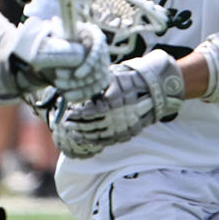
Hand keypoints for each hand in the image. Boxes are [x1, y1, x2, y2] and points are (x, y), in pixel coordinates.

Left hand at [9, 17, 109, 102]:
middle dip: (76, 79)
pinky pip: (93, 89)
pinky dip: (81, 94)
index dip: (89, 65)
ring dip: (77, 89)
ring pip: (94, 82)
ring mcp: (103, 66)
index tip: (77, 75)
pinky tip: (68, 96)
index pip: (98, 52)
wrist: (68, 47)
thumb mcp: (62, 30)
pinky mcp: (100, 78)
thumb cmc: (65, 35)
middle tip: (57, 81)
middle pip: (95, 70)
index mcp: (96, 36)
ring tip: (60, 91)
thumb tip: (54, 22)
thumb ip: (59, 29)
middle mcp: (103, 52)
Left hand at [52, 51, 183, 157]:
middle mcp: (118, 117)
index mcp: (113, 102)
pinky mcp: (127, 134)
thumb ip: (95, 86)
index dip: (76, 113)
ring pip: (98, 135)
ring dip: (82, 134)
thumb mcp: (112, 78)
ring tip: (71, 131)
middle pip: (91, 125)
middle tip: (65, 122)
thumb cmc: (129, 80)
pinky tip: (84, 138)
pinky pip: (107, 141)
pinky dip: (93, 141)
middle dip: (76, 124)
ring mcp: (124, 127)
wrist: (153, 90)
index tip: (68, 112)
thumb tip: (75, 90)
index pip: (89, 112)